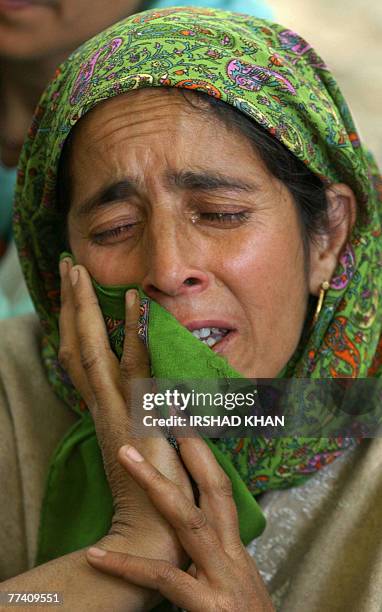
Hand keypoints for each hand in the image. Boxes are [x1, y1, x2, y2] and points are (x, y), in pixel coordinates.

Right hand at [58, 258, 192, 560]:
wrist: (157, 532)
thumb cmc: (156, 489)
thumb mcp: (149, 441)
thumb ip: (150, 414)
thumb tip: (163, 387)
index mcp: (106, 408)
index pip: (82, 357)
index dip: (76, 324)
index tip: (76, 292)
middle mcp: (104, 403)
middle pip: (77, 345)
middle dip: (71, 305)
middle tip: (69, 266)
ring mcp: (115, 408)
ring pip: (90, 350)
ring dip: (84, 309)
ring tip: (79, 271)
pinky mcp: (134, 417)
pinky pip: (129, 367)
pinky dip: (130, 334)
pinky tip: (134, 303)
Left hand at [86, 436, 273, 611]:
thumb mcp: (235, 584)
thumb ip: (214, 556)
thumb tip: (186, 532)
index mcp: (235, 548)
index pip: (219, 490)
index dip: (202, 453)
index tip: (184, 422)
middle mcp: (231, 555)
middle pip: (212, 489)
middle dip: (190, 448)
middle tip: (166, 413)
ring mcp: (221, 578)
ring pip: (187, 520)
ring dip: (155, 483)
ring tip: (126, 455)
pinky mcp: (210, 607)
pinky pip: (163, 580)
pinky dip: (128, 568)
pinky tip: (97, 557)